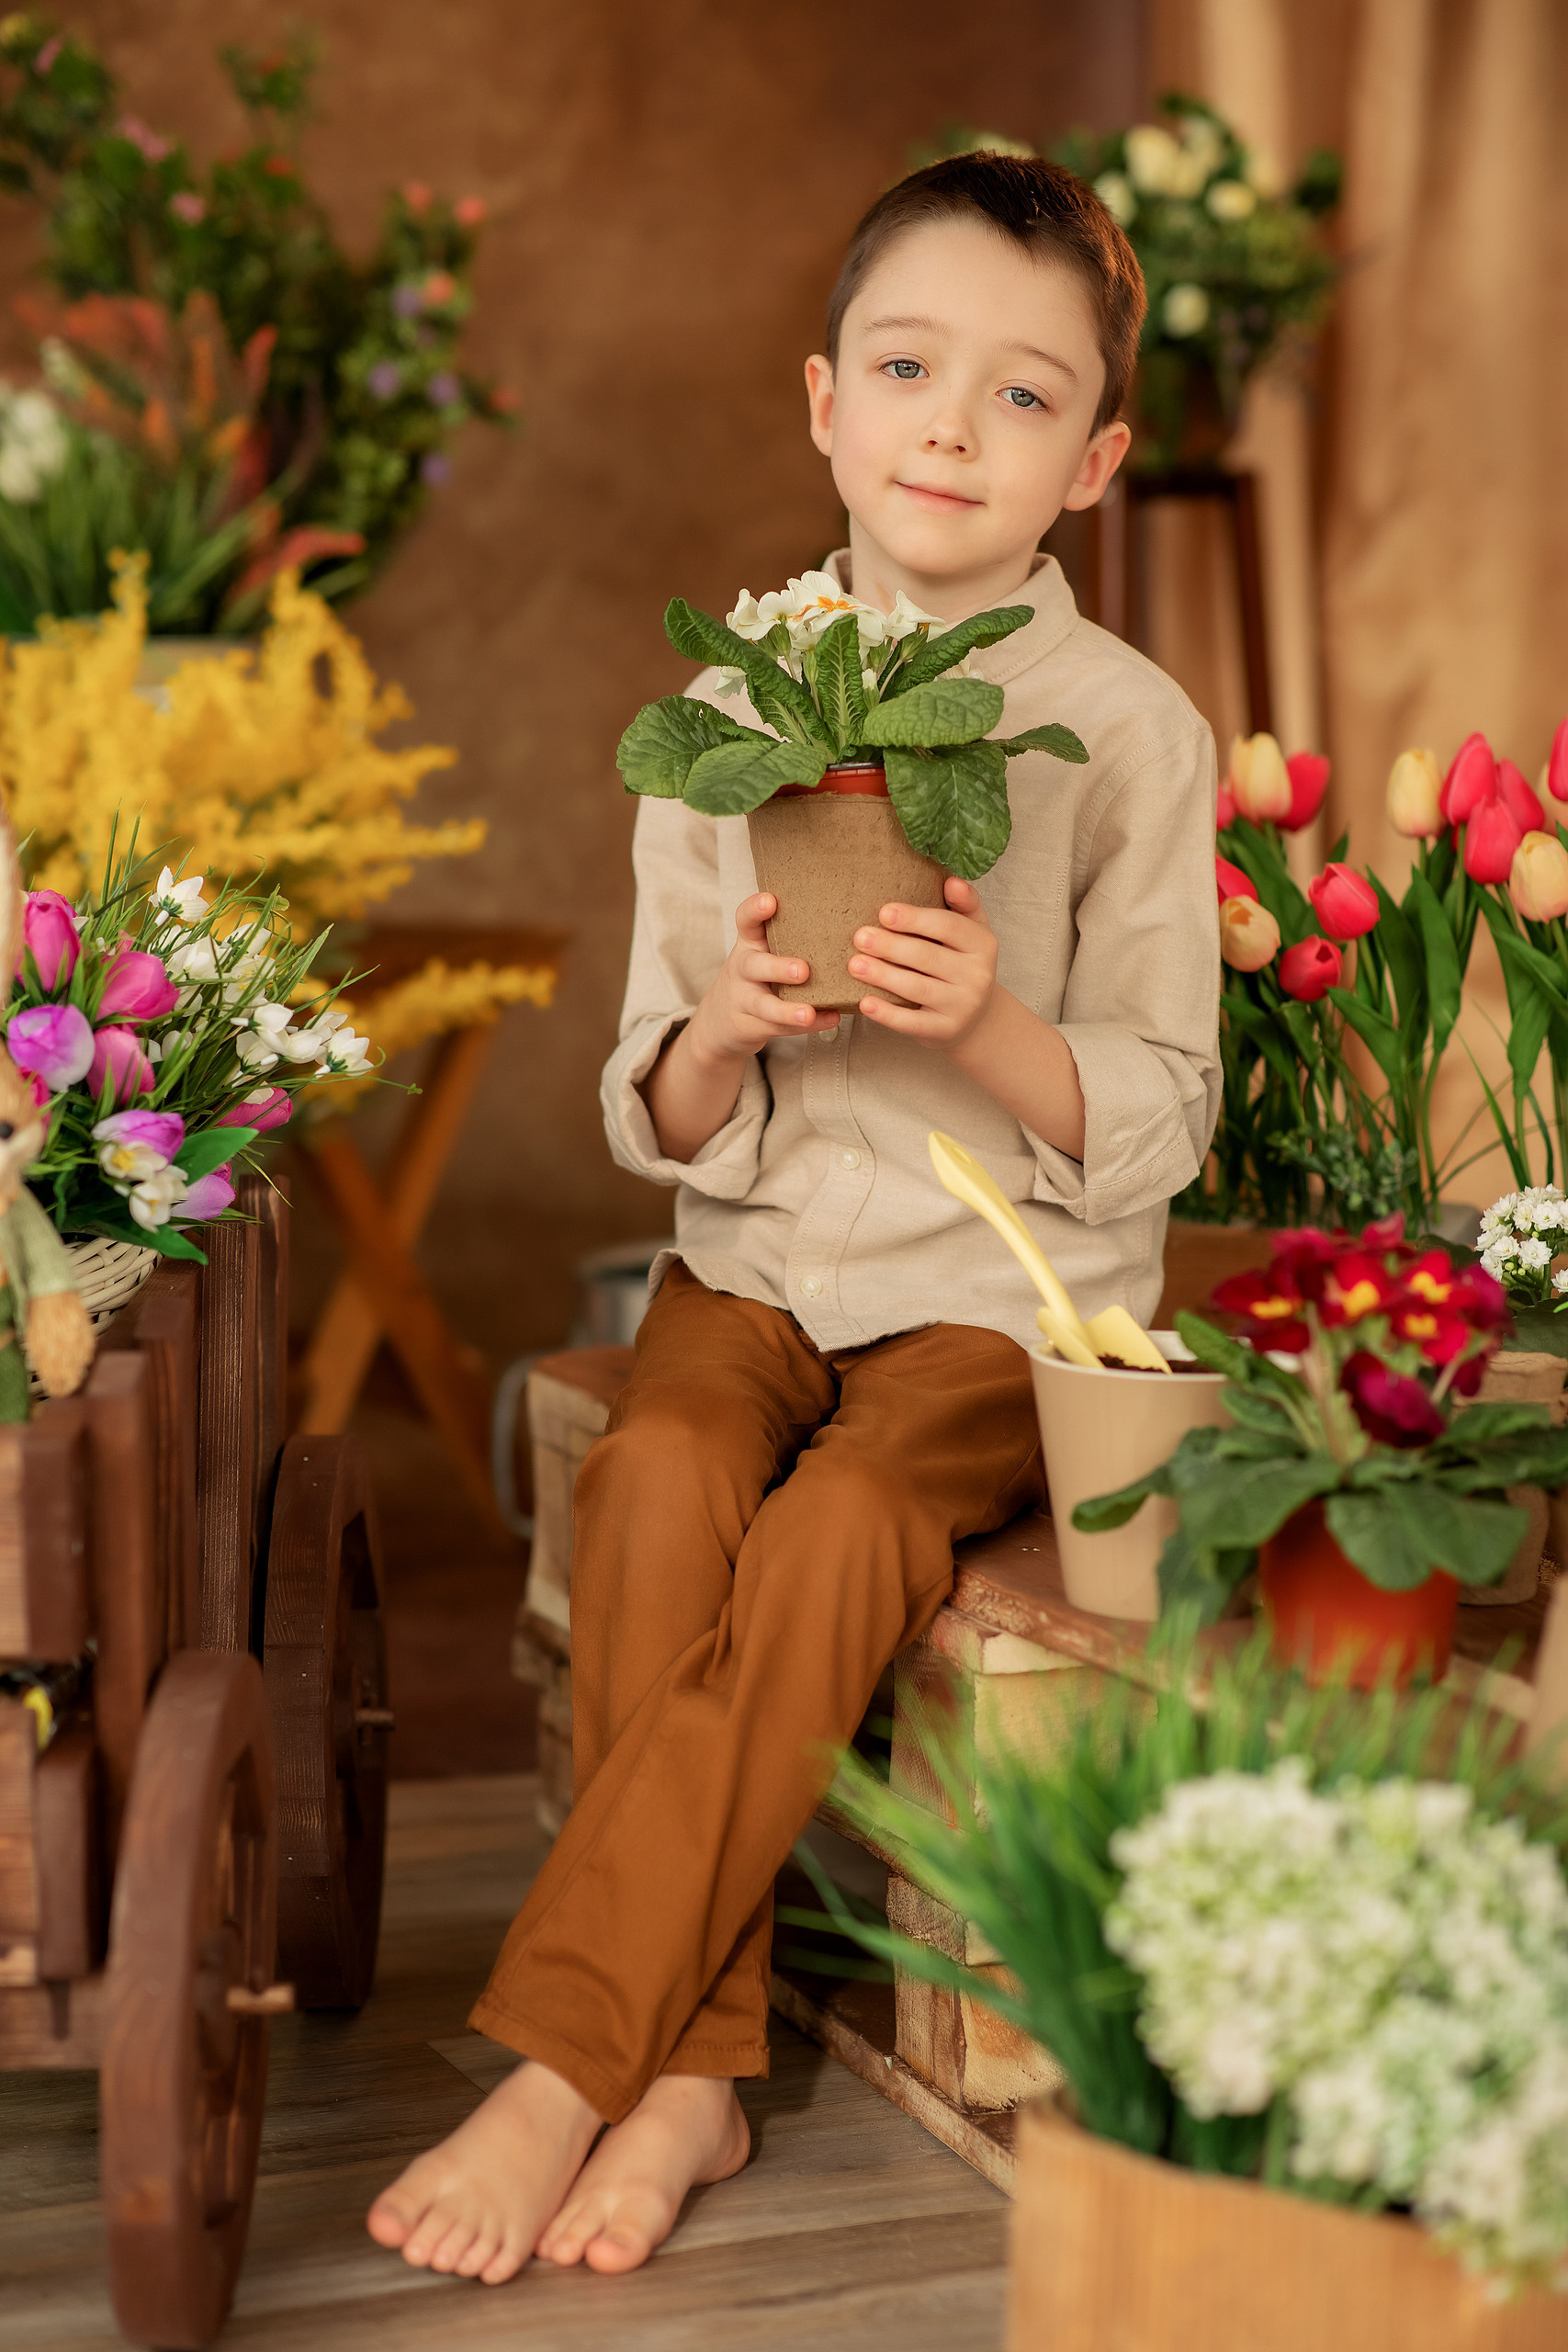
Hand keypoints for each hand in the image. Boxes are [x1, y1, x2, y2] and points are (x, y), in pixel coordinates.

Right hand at [687, 891, 839, 1068]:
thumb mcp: (764, 952)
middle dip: (778, 967)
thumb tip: (852, 923)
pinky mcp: (750, 1026)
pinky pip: (779, 1028)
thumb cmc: (758, 977)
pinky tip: (828, 1020)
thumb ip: (793, 937)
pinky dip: (806, 1027)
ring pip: (764, 1005)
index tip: (770, 901)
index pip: (745, 921)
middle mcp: (743, 969)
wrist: (723, 1021)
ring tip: (807, 1013)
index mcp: (750, 944)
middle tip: (803, 970)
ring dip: (787, 1010)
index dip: (754, 910)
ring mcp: (744, 999)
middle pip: (754, 965)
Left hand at [848, 877, 999, 1048]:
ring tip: (854, 964)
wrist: (976, 1018)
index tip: (884, 913)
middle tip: (859, 936)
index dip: (915, 919)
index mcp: (983, 944)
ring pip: (917, 988)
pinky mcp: (944, 1031)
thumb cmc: (963, 965)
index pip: (949, 927)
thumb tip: (952, 880)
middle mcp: (977, 976)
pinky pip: (912, 1022)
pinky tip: (864, 1003)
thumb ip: (965, 904)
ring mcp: (962, 1006)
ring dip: (883, 976)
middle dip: (891, 946)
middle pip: (928, 957)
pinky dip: (887, 1014)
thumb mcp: (972, 932)